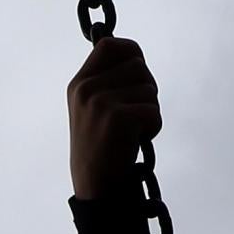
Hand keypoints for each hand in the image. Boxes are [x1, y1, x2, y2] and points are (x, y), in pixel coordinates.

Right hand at [67, 35, 161, 200]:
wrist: (96, 189)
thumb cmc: (102, 150)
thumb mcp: (93, 110)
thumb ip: (108, 83)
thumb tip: (135, 56)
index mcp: (79, 84)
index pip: (109, 45)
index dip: (131, 53)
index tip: (138, 73)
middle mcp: (86, 89)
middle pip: (138, 66)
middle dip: (147, 89)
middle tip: (136, 115)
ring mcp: (99, 102)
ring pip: (149, 88)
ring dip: (151, 111)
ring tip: (134, 132)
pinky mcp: (117, 118)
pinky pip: (154, 111)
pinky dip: (153, 128)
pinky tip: (138, 141)